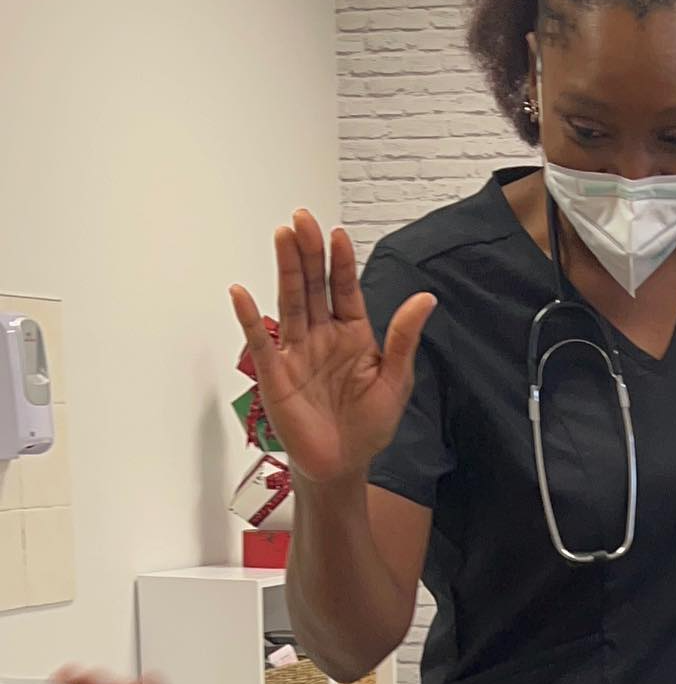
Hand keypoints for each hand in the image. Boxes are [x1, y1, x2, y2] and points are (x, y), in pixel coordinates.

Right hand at [229, 210, 435, 484]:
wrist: (344, 464)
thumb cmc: (369, 425)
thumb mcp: (396, 380)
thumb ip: (403, 338)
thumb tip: (425, 298)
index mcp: (353, 334)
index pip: (344, 288)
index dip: (340, 262)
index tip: (337, 234)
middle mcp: (321, 336)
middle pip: (312, 286)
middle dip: (308, 253)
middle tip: (302, 220)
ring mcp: (296, 352)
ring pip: (289, 303)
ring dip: (285, 270)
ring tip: (282, 236)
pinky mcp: (275, 374)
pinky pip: (259, 342)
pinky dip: (249, 318)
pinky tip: (242, 292)